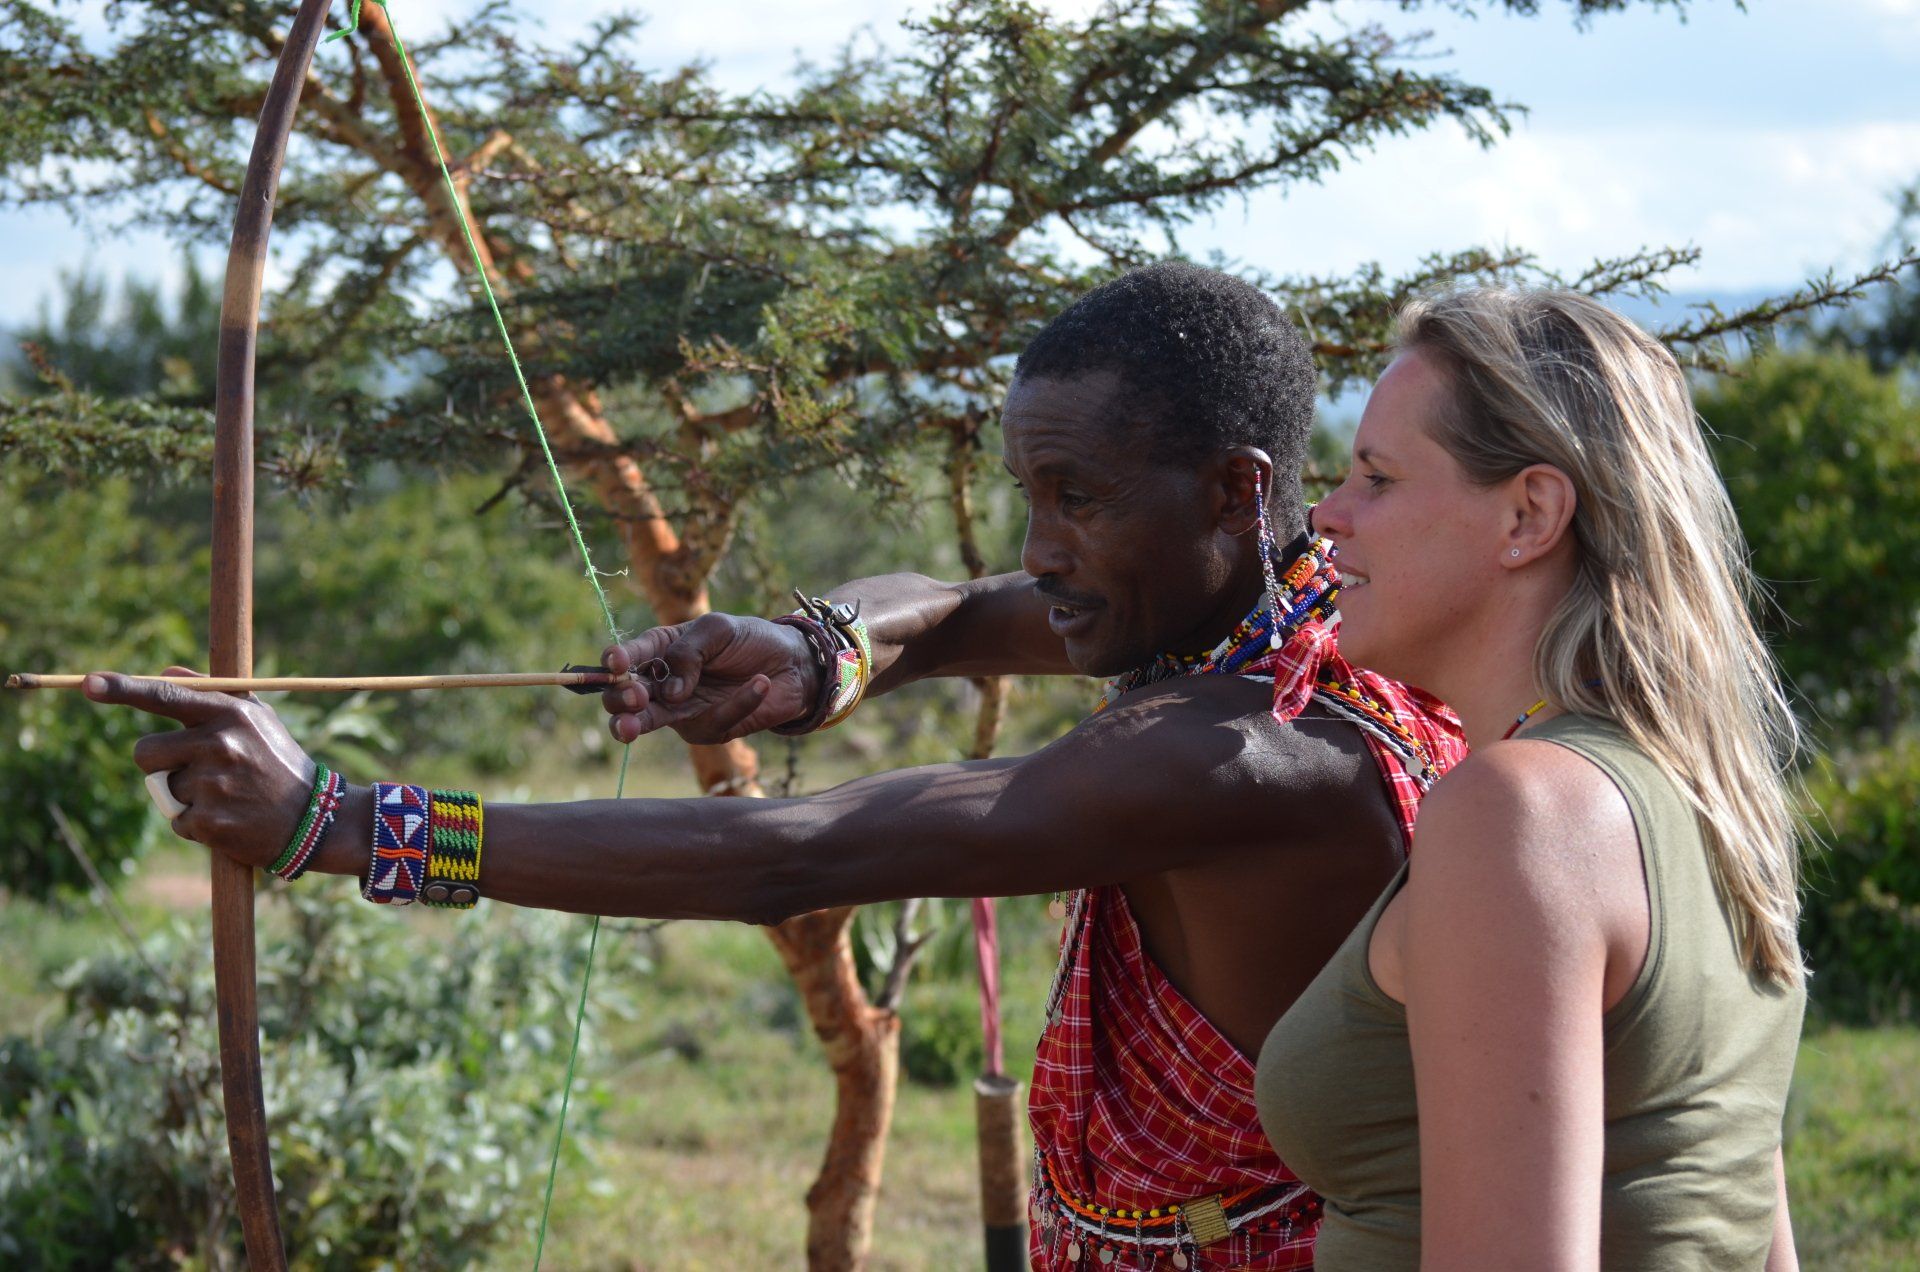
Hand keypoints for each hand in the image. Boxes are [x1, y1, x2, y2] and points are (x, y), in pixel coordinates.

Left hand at [85, 667, 316, 868]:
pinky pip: (176, 820)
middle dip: (160, 763)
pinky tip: (228, 818)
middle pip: (145, 751)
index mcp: (230, 715)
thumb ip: (212, 694)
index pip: (166, 697)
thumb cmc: (280, 762)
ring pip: (160, 788)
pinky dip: (195, 823)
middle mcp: (220, 745)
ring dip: (182, 795)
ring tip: (224, 796)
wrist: (316, 819)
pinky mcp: (208, 821)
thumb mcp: (258, 719)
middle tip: (197, 770)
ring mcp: (213, 784)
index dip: (123, 689)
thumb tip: (165, 672)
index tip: (88, 683)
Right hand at [602, 613, 820, 743]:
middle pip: (623, 699)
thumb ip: (688, 652)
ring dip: (637, 723)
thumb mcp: (718, 630)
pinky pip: (713, 722)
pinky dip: (739, 704)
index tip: (617, 663)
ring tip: (630, 726)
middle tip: (633, 698)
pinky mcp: (708, 729)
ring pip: (647, 724)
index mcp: (659, 649)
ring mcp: (680, 710)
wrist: (792, 663)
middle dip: (619, 700)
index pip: (627, 657)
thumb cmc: (749, 640)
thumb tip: (670, 692)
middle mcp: (662, 683)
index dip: (615, 661)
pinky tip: (761, 683)